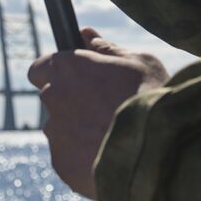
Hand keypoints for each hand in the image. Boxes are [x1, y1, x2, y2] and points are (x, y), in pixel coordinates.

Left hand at [27, 27, 168, 199]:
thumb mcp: (139, 62)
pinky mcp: (61, 163)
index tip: (76, 79)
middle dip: (72, 103)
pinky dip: (84, 158)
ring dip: (79, 131)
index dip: (58, 74)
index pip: (40, 68)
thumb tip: (87, 37)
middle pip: (53, 100)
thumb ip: (108, 49)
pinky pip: (69, 158)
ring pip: (61, 130)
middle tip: (106, 110)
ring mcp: (55, 132)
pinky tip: (110, 157)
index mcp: (68, 67)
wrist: (159, 148)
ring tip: (113, 137)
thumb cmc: (153, 96)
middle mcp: (53, 96)